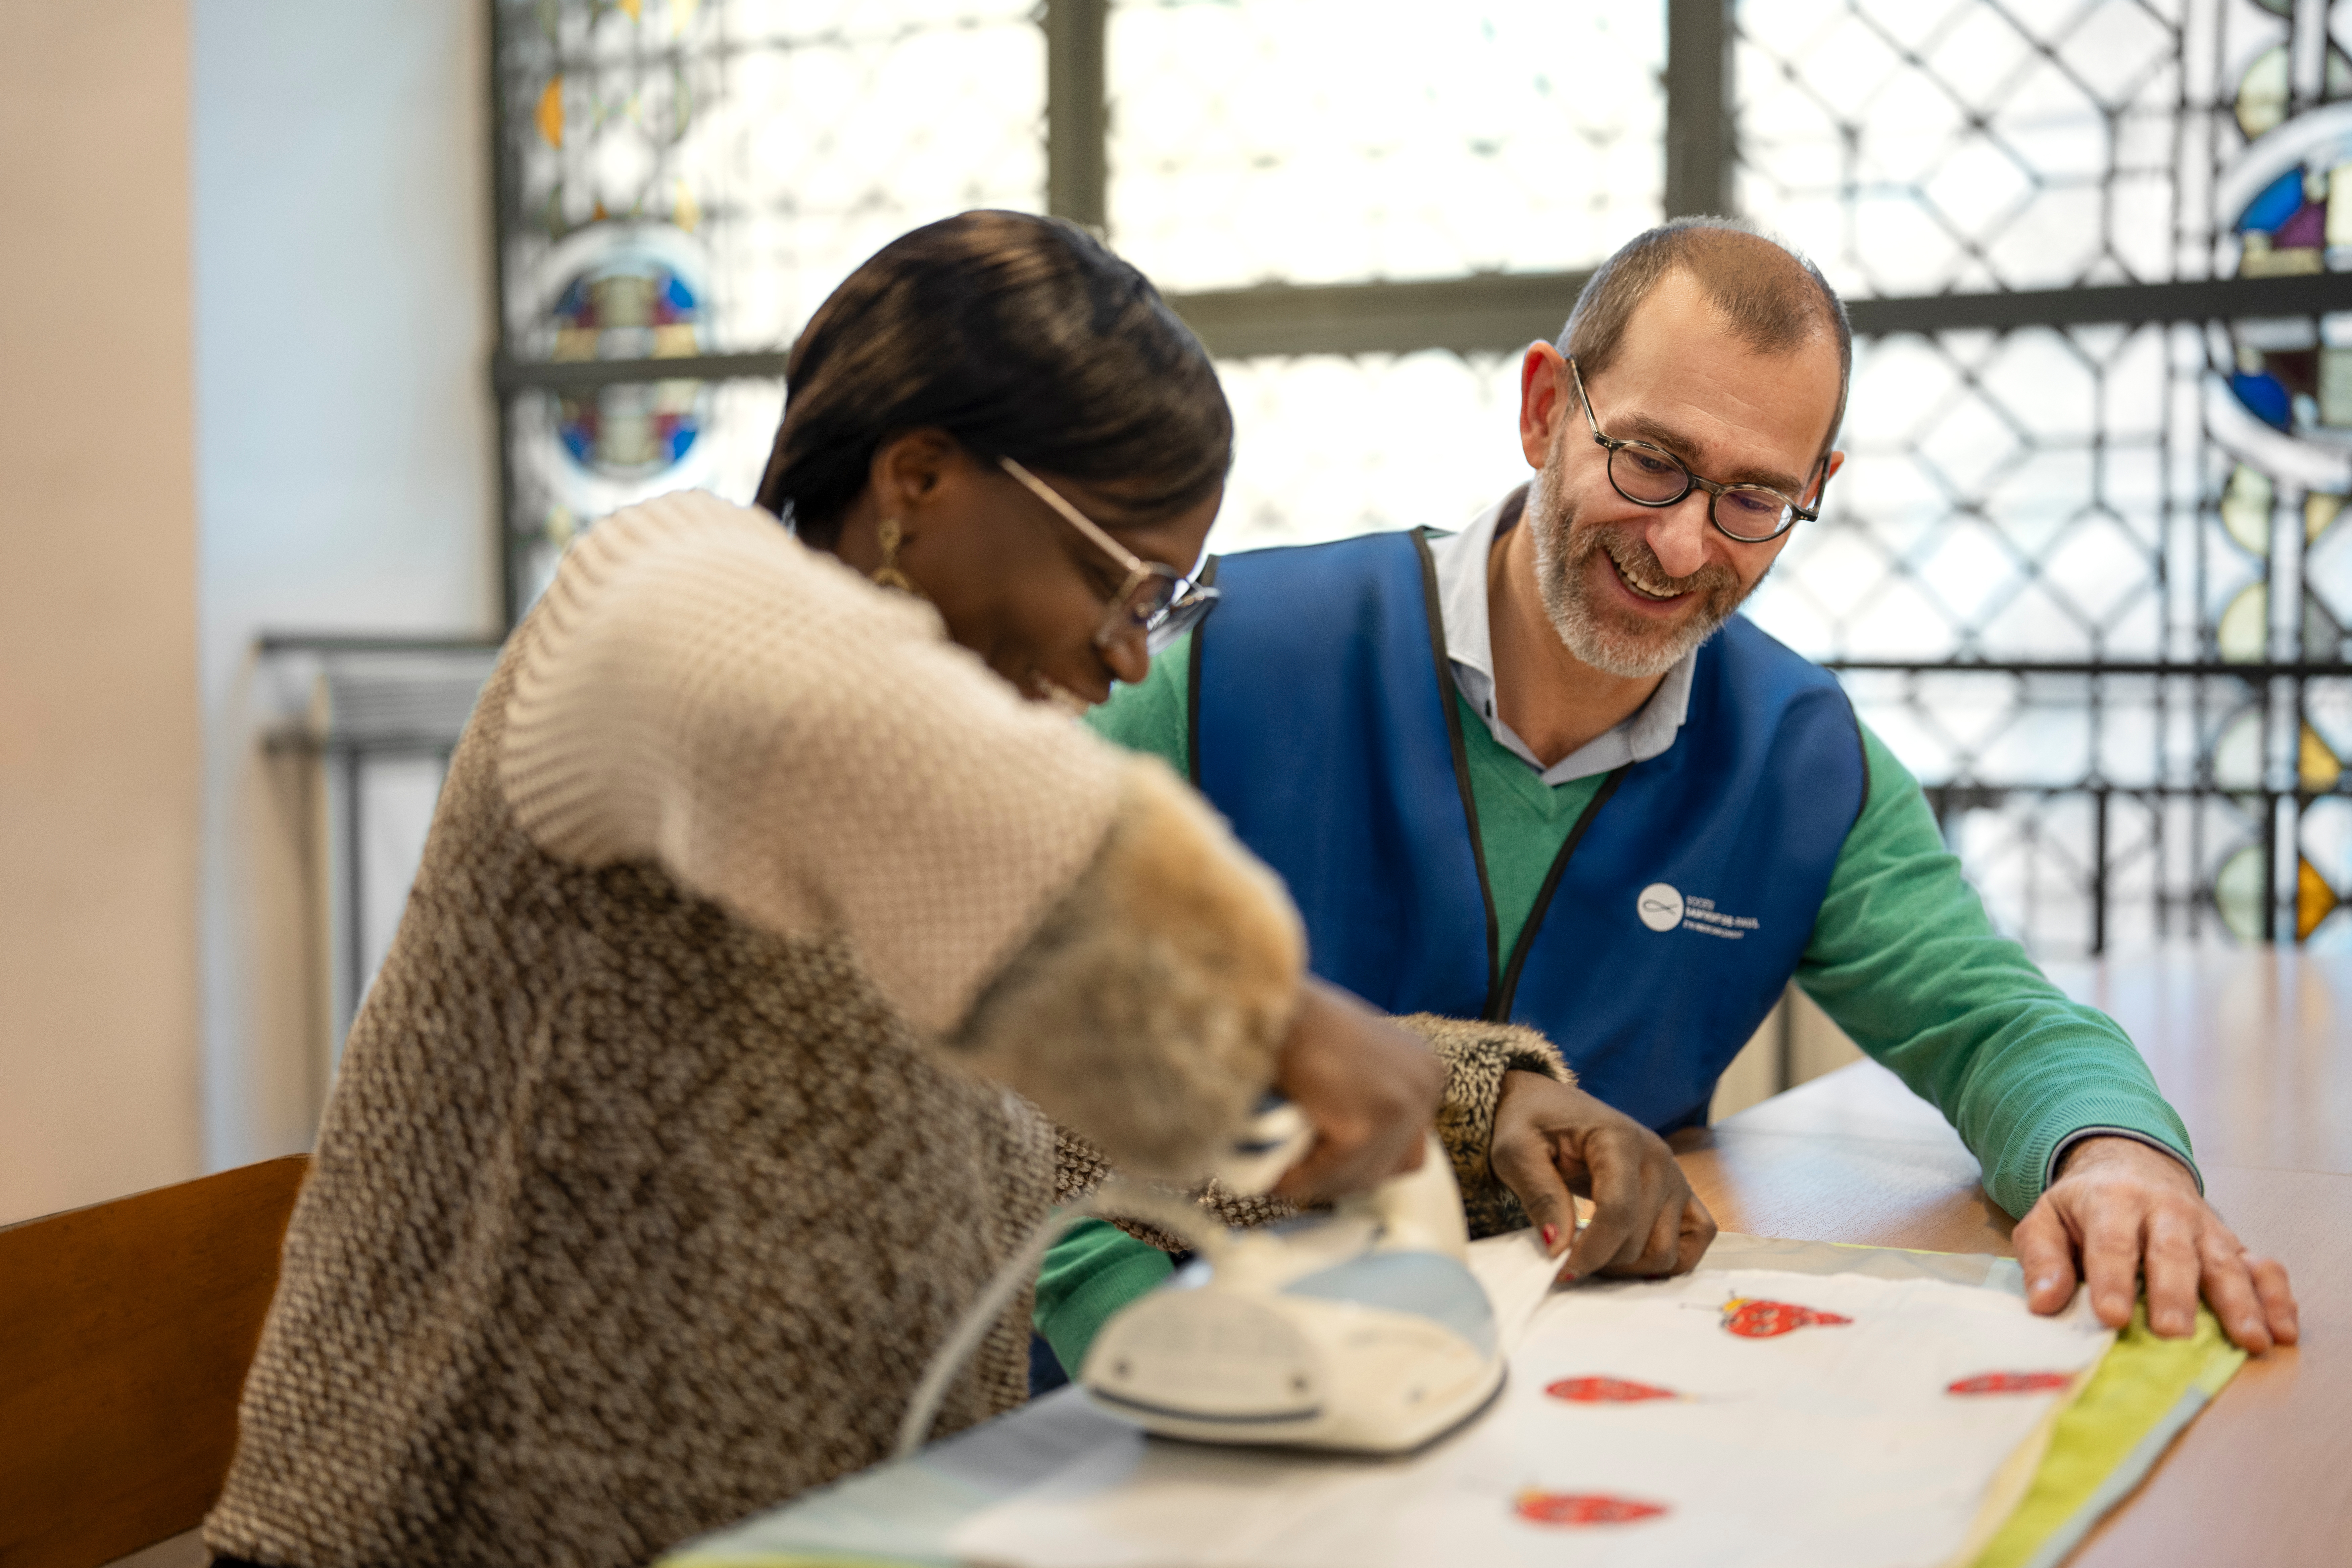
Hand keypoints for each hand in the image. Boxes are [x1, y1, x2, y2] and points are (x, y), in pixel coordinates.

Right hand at [1268, 979, 1443, 1201]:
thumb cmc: (1298, 1018)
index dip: (1368, 1157)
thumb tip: (1349, 1139)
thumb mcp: (1354, 1053)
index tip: (1329, 1162)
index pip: (1412, 1139)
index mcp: (1426, 1068)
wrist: (1268, 1001)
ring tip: (1283, 1176)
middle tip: (1306, 1176)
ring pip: (1364, 1176)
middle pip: (1397, 1164)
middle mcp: (1425, 1085)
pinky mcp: (1365, 1128)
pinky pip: (1331, 1175)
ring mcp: (1400, 1106)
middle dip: (1348, 1176)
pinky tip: (1273, 1177)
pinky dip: (1299, 1181)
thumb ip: (1366, 1090)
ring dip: (1322, 1184)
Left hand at [1491, 1070, 1715, 1280]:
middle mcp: (1658, 1157)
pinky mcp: (1680, 1191)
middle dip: (1602, 1261)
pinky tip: (1633, 1257)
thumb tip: (1559, 1248)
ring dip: (1632, 1267)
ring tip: (1595, 1257)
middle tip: (1567, 1260)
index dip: (1591, 1252)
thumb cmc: (1530, 1122)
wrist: (1548, 1105)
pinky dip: (1671, 1257)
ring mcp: (1675, 1175)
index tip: (1561, 1270)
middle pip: (1641, 1238)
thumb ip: (1540, 1196)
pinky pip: (1699, 1235)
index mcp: (1619, 1139)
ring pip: (1669, 1249)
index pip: (1618, 1212)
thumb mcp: (1516, 1150)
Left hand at [2015, 1135, 2298, 1351]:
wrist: (2129, 1165)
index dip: (2112, 1280)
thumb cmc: (2083, 1207)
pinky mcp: (2232, 1242)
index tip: (2112, 1316)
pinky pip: (2261, 1266)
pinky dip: (2276, 1297)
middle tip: (2174, 1333)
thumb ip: (2042, 1259)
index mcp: (2112, 1201)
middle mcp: (2164, 1210)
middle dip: (2174, 1293)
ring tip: (2249, 1340)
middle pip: (2172, 1252)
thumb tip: (2043, 1302)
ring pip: (2223, 1262)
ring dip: (2239, 1302)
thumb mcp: (2046, 1220)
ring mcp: (2203, 1226)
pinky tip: (2282, 1329)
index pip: (2112, 1242)